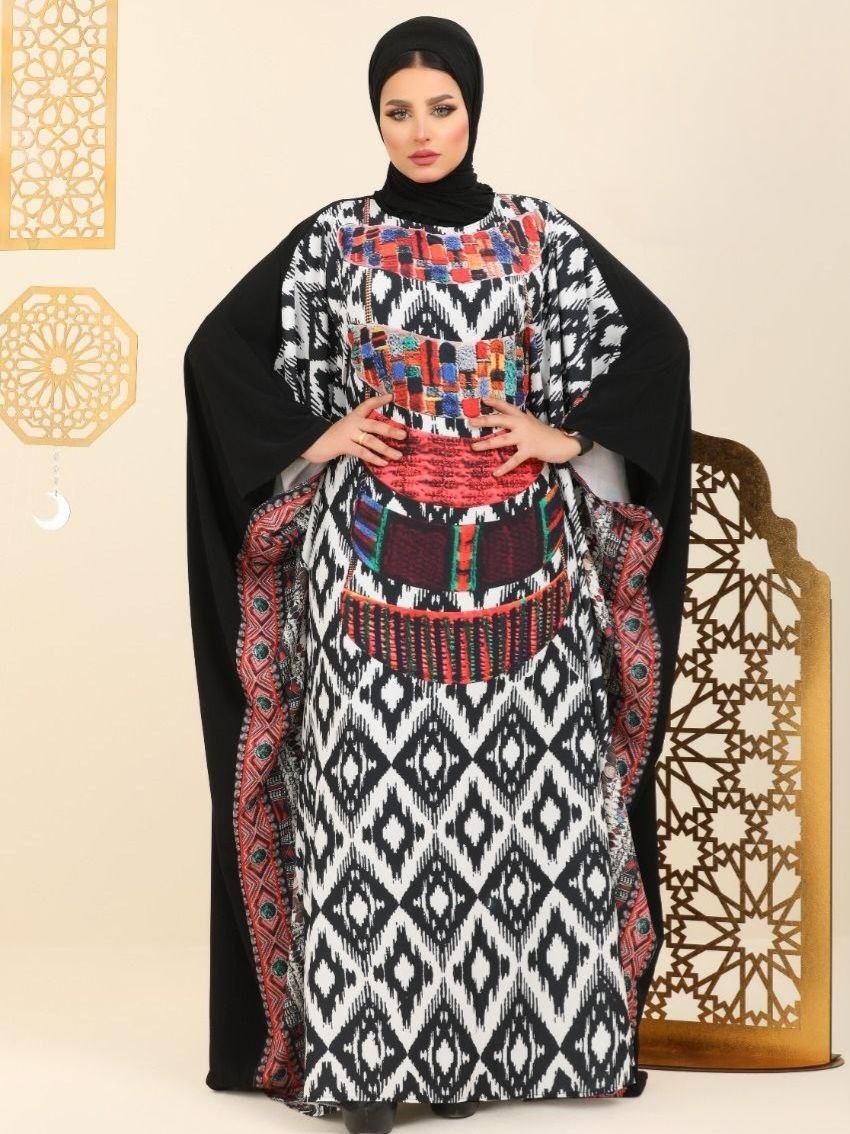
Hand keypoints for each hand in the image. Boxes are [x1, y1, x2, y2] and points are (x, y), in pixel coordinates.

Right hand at [301, 392, 405, 466]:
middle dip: (390, 430)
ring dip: (386, 448)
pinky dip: (374, 458)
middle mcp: (352, 423)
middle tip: (404, 435)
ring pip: (371, 440)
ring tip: (398, 455)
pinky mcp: (344, 446)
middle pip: (374, 425)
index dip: (378, 400)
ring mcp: (348, 434)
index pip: (367, 405)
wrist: (313, 443)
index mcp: (354, 416)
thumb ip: (361, 428)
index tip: (390, 397)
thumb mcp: (348, 427)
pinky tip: (384, 462)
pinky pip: (362, 452)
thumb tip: (383, 433)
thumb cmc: (334, 437)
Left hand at [464, 396, 581, 475]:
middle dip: (484, 420)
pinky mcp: (529, 450)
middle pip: (500, 420)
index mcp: (522, 417)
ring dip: (487, 444)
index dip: (495, 402)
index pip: (506, 407)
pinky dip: (504, 467)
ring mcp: (525, 437)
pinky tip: (496, 473)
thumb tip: (524, 411)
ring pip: (502, 439)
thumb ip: (527, 417)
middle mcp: (522, 424)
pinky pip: (514, 460)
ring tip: (474, 447)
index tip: (482, 399)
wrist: (563, 443)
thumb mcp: (535, 422)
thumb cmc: (547, 434)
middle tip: (471, 422)